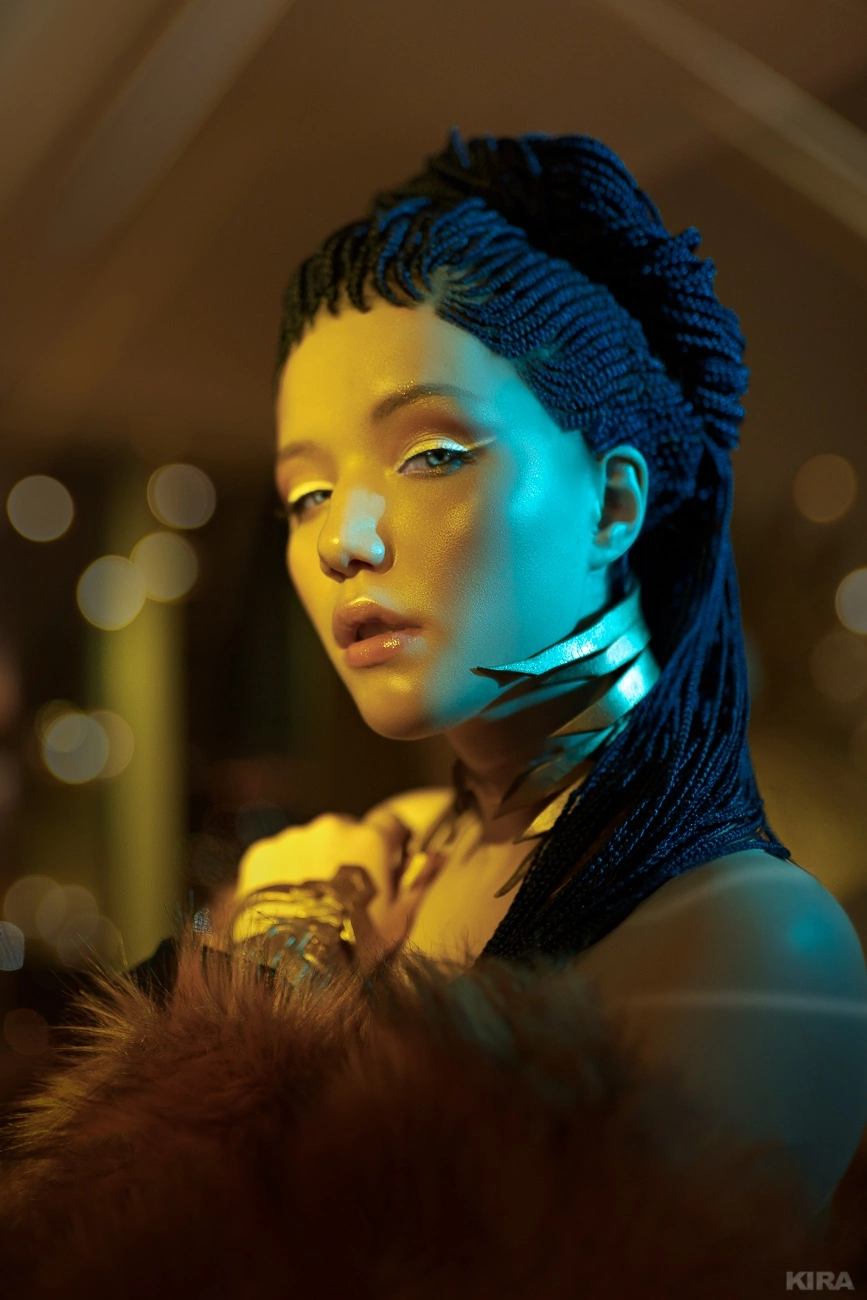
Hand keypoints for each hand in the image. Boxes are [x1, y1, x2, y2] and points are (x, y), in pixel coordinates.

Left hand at [230, 810, 443, 966]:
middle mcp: (332, 827)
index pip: (391, 821)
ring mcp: (294, 838)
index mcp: (370, 839)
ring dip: (315, 860)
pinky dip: (284, 872)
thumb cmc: (354, 943)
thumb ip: (421, 881)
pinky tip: (286, 903)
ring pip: (311, 842)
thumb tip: (439, 855)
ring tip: (313, 902)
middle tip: (347, 890)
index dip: (393, 839)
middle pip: (348, 830)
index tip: (390, 859)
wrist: (290, 962)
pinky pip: (279, 855)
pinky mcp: (262, 853)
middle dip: (350, 852)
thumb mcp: (399, 919)